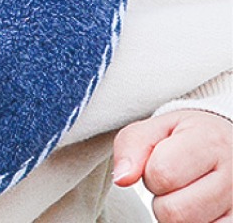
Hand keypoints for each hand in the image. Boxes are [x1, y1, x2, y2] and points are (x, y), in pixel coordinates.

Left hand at [113, 110, 232, 222]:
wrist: (226, 143)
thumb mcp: (154, 128)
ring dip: (176, 216)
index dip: (149, 174)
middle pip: (175, 212)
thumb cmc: (184, 136)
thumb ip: (131, 147)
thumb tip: (121, 179)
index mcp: (209, 142)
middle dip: (161, 200)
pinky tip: (196, 207)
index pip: (162, 174)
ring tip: (184, 194)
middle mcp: (232, 175)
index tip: (158, 164)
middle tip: (171, 184)